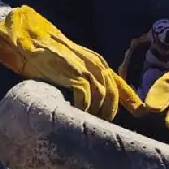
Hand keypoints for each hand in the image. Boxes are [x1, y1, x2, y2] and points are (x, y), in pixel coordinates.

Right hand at [0, 6, 140, 119]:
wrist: (29, 39)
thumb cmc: (46, 56)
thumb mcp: (71, 66)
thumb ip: (83, 79)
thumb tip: (90, 102)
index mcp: (97, 63)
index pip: (119, 84)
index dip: (130, 99)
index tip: (139, 113)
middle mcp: (96, 64)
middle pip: (113, 94)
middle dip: (109, 113)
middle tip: (101, 129)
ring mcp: (86, 68)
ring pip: (102, 97)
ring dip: (96, 114)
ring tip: (88, 126)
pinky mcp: (74, 74)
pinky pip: (86, 98)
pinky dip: (83, 109)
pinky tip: (76, 115)